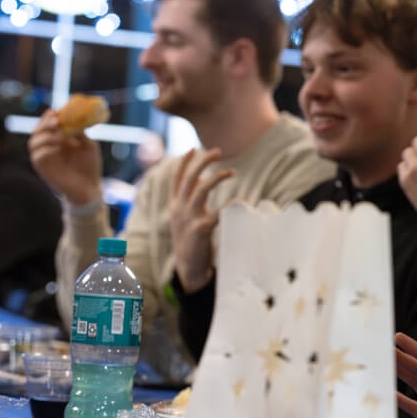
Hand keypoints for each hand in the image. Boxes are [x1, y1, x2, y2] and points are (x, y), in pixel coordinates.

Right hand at [27, 110, 102, 205]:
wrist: (90, 188)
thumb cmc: (89, 166)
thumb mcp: (88, 146)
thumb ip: (81, 133)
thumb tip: (75, 120)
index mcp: (57, 139)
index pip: (46, 124)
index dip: (48, 117)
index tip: (56, 111)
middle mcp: (47, 147)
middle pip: (36, 131)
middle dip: (44, 123)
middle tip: (57, 121)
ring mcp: (44, 158)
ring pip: (33, 142)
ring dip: (46, 136)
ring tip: (62, 136)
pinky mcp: (43, 169)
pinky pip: (37, 156)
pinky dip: (46, 150)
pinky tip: (58, 149)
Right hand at [168, 149, 233, 292]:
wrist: (188, 268)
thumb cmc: (191, 241)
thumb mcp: (186, 217)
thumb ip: (192, 200)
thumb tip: (204, 181)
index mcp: (175, 205)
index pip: (176, 179)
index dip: (183, 162)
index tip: (193, 149)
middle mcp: (179, 209)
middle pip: (189, 179)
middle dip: (202, 162)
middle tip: (218, 151)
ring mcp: (188, 219)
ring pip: (200, 190)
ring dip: (215, 178)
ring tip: (230, 171)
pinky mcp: (199, 230)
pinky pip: (216, 214)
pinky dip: (229, 205)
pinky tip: (241, 201)